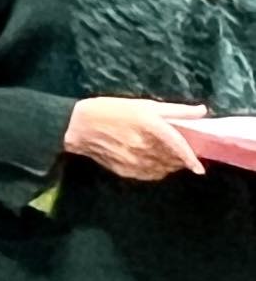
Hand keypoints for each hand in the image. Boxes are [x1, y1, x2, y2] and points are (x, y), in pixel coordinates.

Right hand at [64, 96, 207, 181]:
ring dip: (169, 165)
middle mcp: (144, 146)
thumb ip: (175, 110)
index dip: (190, 158)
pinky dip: (157, 171)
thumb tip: (202, 111)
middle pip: (172, 159)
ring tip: (166, 156)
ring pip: (163, 169)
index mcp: (150, 126)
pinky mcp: (126, 171)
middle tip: (179, 151)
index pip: (177, 145)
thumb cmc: (110, 110)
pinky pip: (150, 175)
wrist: (77, 126)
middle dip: (180, 158)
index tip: (199, 168)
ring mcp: (134, 161)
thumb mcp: (142, 105)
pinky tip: (153, 163)